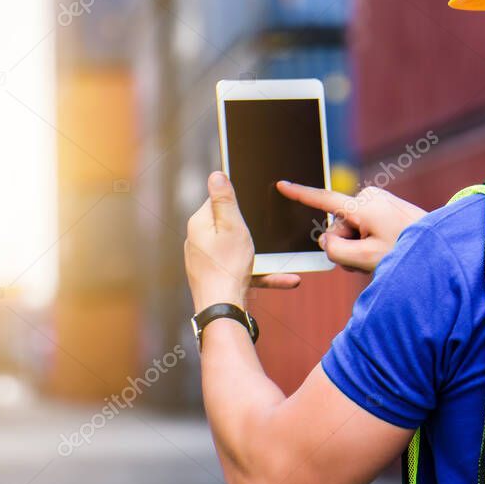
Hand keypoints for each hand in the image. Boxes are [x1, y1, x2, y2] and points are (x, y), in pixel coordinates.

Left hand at [185, 172, 300, 311]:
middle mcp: (197, 241)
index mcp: (199, 224)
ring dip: (259, 254)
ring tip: (279, 259)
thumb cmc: (228, 267)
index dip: (236, 204)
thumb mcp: (232, 226)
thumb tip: (216, 174)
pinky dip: (261, 273)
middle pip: (226, 225)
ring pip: (236, 250)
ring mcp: (205, 261)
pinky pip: (241, 270)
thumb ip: (224, 199)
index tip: (250, 210)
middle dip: (246, 230)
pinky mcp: (215, 278)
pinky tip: (287, 279)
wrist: (222, 309)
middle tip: (262, 235)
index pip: (216, 201)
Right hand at [276, 182, 426, 273]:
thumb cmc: (406, 252)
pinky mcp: (384, 205)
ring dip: (359, 246)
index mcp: (363, 206)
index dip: (300, 194)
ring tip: (380, 255)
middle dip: (347, 245)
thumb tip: (326, 241)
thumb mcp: (366, 259)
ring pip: (351, 229)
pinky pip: (364, 225)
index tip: (281, 184)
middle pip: (338, 226)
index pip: (324, 200)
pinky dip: (368, 239)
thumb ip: (336, 252)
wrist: (440, 246)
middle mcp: (368, 197)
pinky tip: (384, 247)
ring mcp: (377, 200)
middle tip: (368, 259)